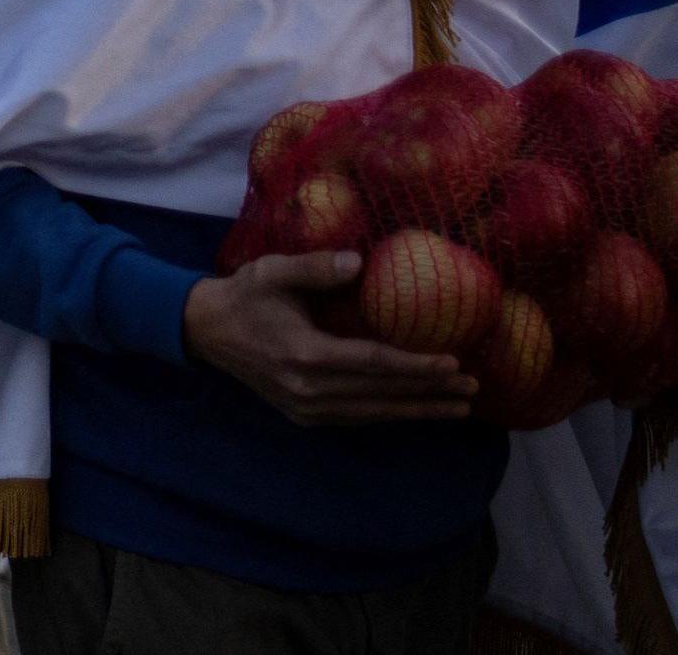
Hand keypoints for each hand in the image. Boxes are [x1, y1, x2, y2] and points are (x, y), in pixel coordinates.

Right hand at [183, 252, 476, 424]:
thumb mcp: (273, 271)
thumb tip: (360, 261)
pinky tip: (415, 410)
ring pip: (373, 412)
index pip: (373, 363)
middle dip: (430, 393)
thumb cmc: (244, 294)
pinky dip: (390, 414)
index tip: (454, 363)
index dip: (416, 365)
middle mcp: (308, 389)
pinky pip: (356, 416)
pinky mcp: (303, 414)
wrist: (205, 330)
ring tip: (459, 408)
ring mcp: (305, 407)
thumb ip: (315, 267)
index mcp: (304, 354)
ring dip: (418, 410)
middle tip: (472, 389)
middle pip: (381, 394)